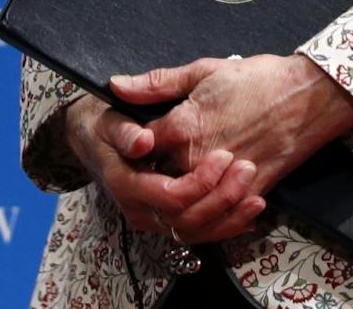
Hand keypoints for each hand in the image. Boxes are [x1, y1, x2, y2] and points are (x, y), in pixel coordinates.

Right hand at [62, 96, 264, 243]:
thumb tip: (143, 142)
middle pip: (186, 219)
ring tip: (256, 195)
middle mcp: (139, 210)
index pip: (168, 196)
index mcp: (126, 184)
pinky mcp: (168, 219)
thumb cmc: (108, 125)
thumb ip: (126, 130)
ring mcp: (155, 219)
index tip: (223, 155)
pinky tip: (250, 210)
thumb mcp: (111, 119)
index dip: (199, 182)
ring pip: (196, 231)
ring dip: (229, 217)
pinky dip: (226, 225)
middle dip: (221, 199)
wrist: (95, 141)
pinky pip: (199, 232)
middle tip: (247, 168)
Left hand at [112, 53, 352, 200]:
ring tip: (177, 191)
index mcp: (182, 126)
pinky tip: (207, 208)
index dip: (128, 150)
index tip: (133, 144)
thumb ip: (158, 83)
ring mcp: (225, 181)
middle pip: (155, 190)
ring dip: (176, 209)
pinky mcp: (249, 193)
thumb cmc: (259, 78)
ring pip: (185, 216)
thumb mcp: (204, 70)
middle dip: (146, 185)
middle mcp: (199, 159)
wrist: (309, 95)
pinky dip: (210, 222)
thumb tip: (117, 86)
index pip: (135, 151)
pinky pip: (220, 222)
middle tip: (149, 172)